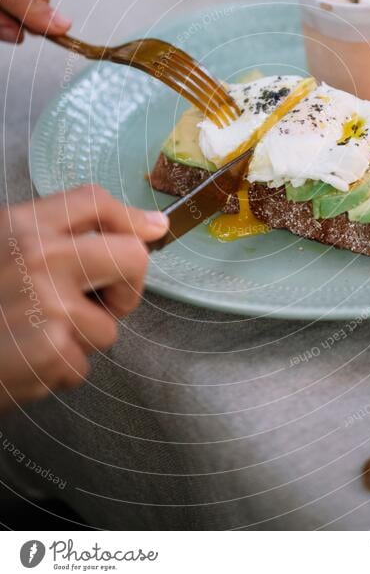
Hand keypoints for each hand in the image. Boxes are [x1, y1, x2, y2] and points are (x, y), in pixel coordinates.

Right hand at [0, 186, 168, 411]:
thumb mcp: (1, 245)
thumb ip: (58, 229)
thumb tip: (151, 226)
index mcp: (22, 227)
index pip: (95, 202)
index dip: (131, 218)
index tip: (151, 232)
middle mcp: (40, 259)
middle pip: (133, 258)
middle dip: (127, 287)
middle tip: (100, 301)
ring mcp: (49, 307)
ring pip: (108, 327)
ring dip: (78, 339)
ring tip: (33, 335)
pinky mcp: (50, 353)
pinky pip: (81, 365)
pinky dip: (56, 371)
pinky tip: (23, 360)